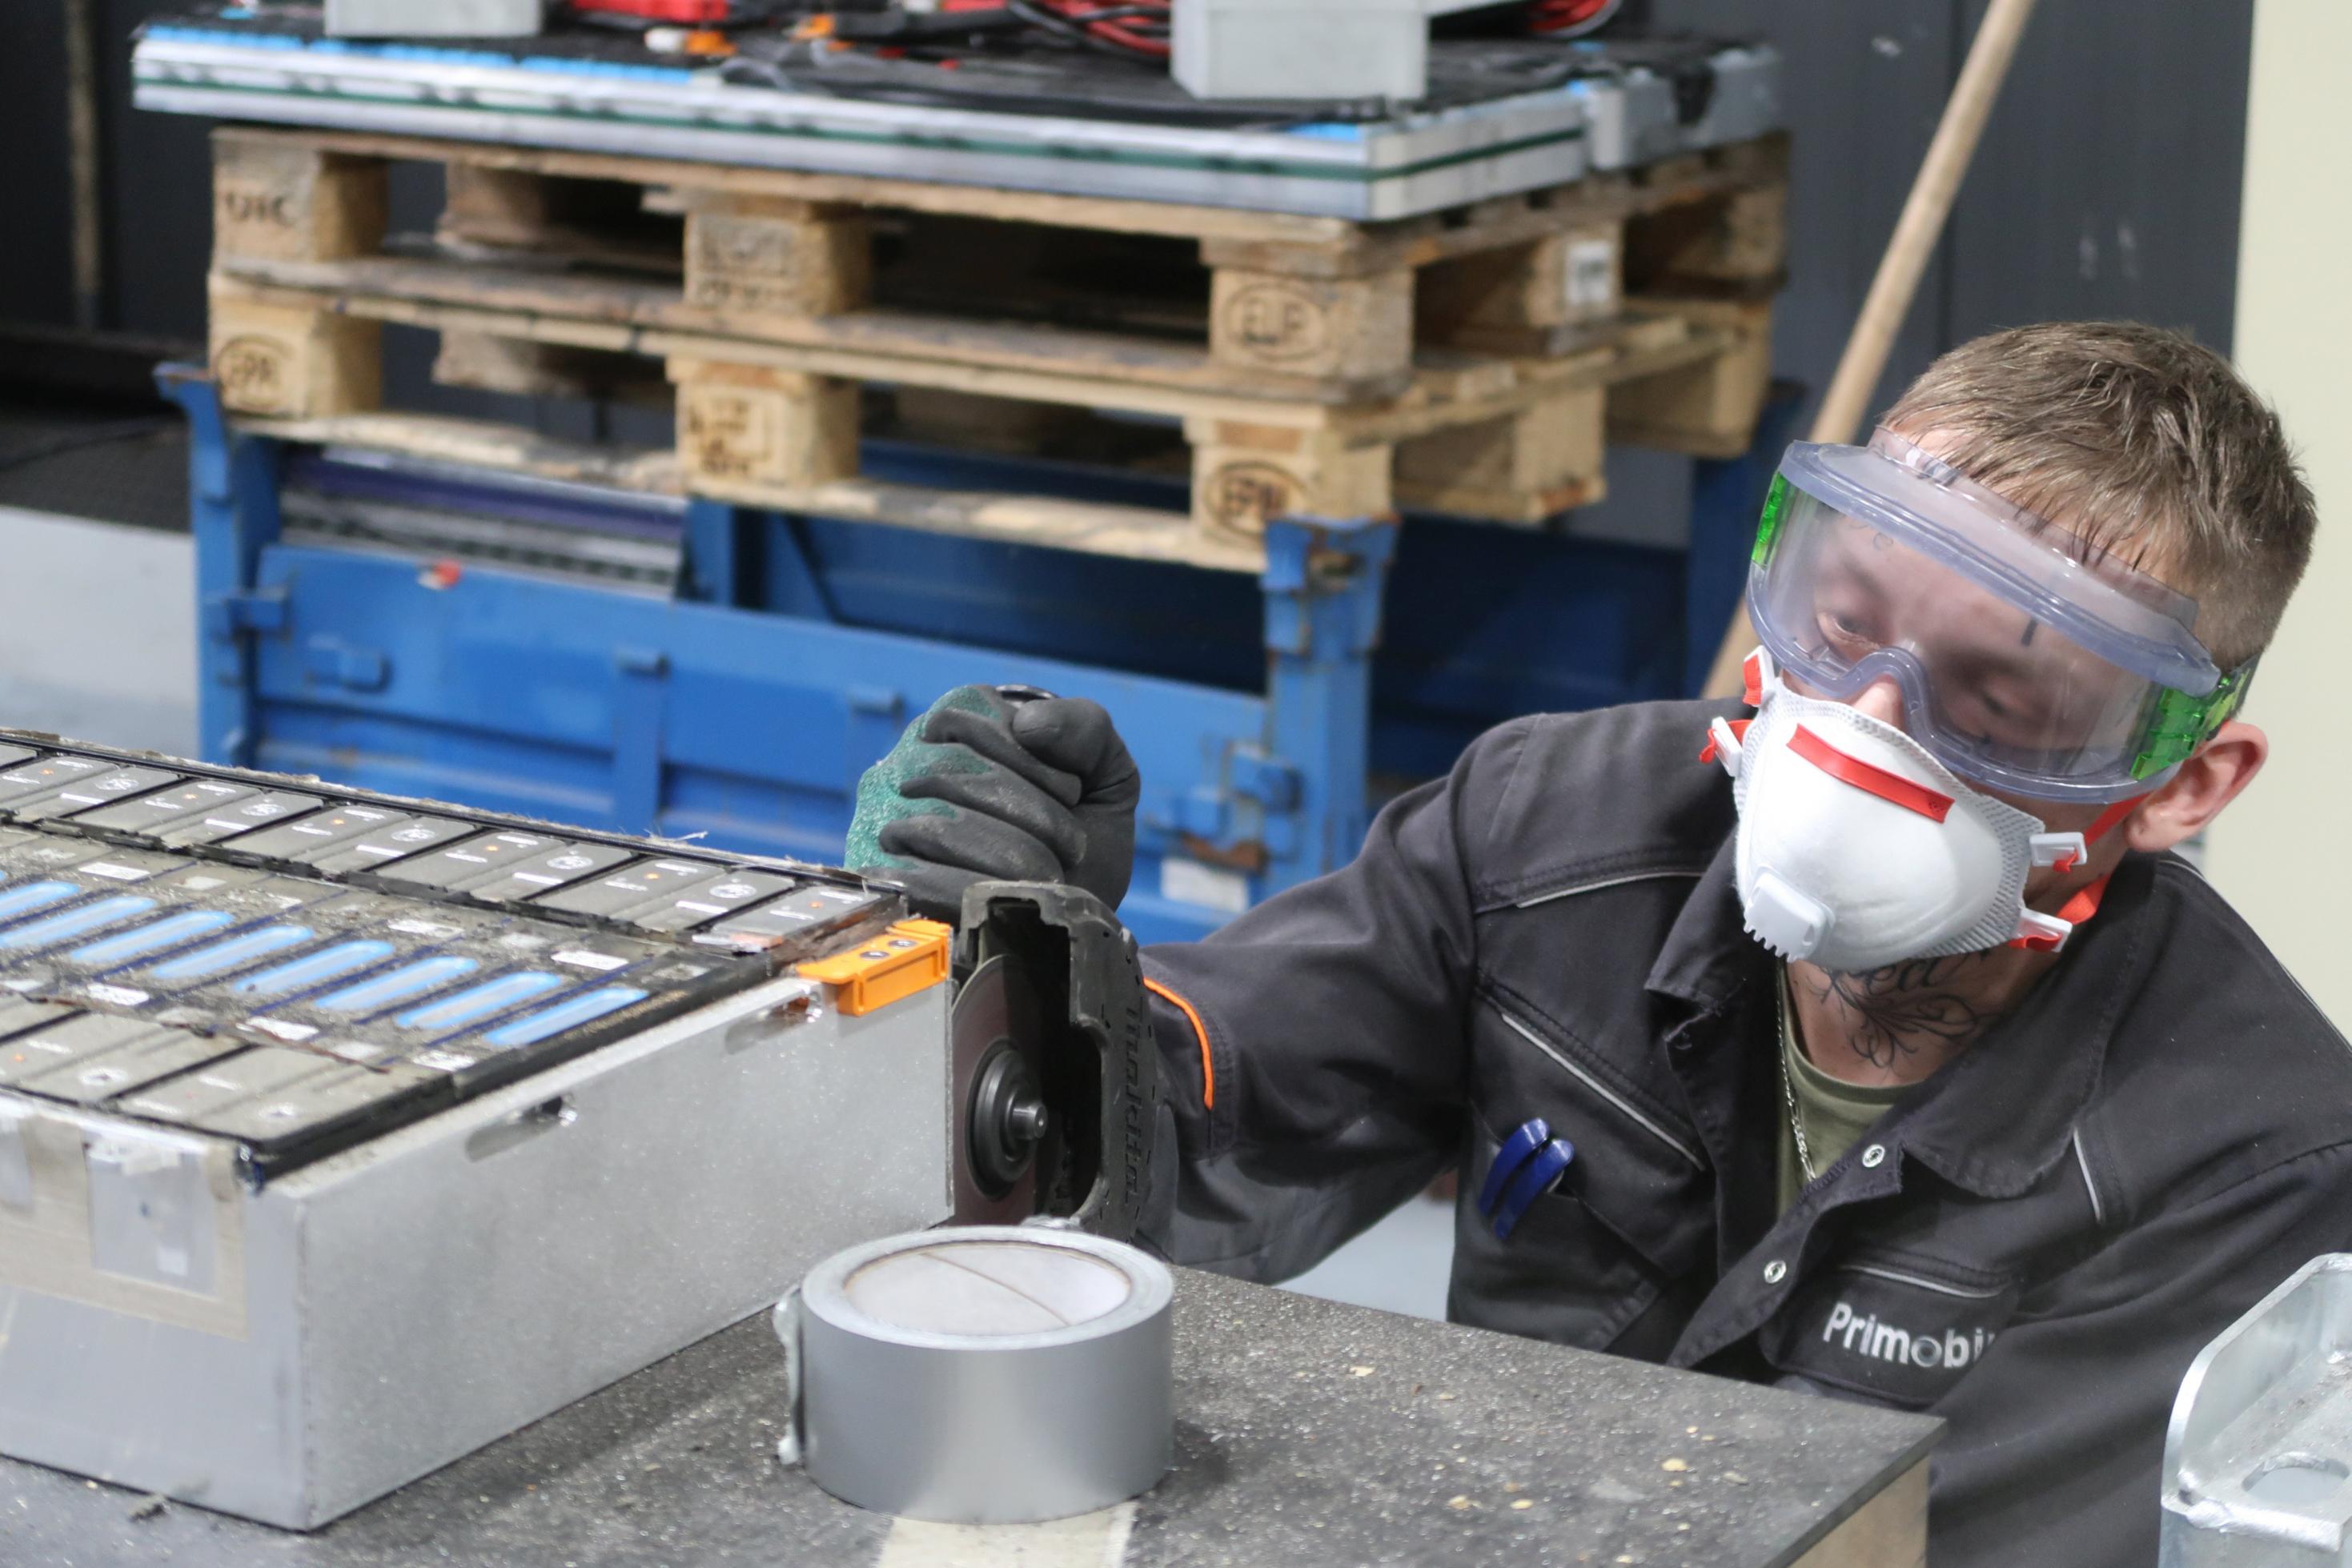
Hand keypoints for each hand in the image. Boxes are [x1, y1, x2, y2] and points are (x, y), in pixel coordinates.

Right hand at [845, 685, 1140, 921]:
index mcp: (953, 727)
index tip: (1072, 794)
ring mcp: (883, 825)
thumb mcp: (1102, 772)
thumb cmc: (1080, 835)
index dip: (1031, 759)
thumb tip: (1028, 724)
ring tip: (1050, 873)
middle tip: (1073, 844)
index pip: (967, 718)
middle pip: (951, 770)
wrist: (1069, 918)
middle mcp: (904, 768)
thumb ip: (1084, 728)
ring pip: (936, 824)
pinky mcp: (885, 885)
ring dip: (1011, 854)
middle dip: (1031, 811)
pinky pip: (917, 881)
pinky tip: (1008, 898)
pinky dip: (975, 891)